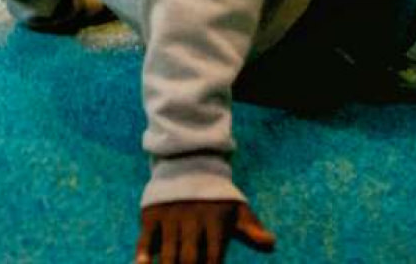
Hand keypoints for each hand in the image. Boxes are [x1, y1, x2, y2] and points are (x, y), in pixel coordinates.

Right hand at [135, 200, 274, 263]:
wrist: (188, 162)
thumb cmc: (216, 197)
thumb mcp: (236, 208)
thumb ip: (252, 229)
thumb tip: (271, 245)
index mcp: (215, 220)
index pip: (215, 257)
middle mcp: (192, 218)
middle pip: (189, 258)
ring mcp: (170, 215)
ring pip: (168, 252)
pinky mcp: (152, 213)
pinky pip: (145, 238)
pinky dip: (143, 254)